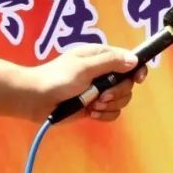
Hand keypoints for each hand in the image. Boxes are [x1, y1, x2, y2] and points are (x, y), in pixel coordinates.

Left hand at [17, 44, 146, 122]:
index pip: (130, 60)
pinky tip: (91, 113)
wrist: (34, 100)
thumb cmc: (56, 78)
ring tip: (93, 105)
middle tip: (101, 95)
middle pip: (128, 83)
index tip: (138, 79)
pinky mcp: (95, 107)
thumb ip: (110, 63)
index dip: (137, 69)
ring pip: (122, 99)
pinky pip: (112, 113)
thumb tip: (134, 60)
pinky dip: (105, 115)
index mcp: (102, 57)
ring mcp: (100, 91)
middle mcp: (104, 73)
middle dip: (117, 92)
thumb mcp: (84, 67)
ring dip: (110, 105)